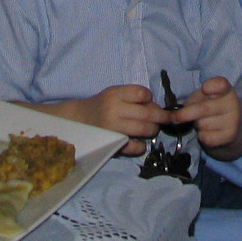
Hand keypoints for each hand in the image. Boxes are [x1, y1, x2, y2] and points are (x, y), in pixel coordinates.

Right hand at [28, 84, 170, 155]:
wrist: (78, 120)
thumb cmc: (101, 105)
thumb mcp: (114, 94)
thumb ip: (133, 98)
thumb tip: (158, 109)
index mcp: (114, 94)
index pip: (142, 93)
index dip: (150, 99)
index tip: (148, 103)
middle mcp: (113, 110)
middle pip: (148, 113)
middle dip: (161, 117)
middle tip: (162, 119)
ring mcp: (112, 128)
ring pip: (144, 129)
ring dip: (153, 130)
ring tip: (151, 129)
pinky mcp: (112, 144)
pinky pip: (134, 147)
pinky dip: (142, 146)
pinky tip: (139, 143)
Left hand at [175, 76, 241, 160]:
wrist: (232, 124)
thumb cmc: (212, 106)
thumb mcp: (203, 97)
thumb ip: (191, 101)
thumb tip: (172, 115)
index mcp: (225, 89)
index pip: (220, 85)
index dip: (212, 86)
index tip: (204, 88)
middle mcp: (232, 103)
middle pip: (203, 109)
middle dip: (184, 114)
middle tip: (174, 118)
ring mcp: (233, 121)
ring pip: (202, 125)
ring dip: (196, 125)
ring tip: (202, 121)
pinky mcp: (230, 136)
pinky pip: (206, 138)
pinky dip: (202, 136)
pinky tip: (208, 131)